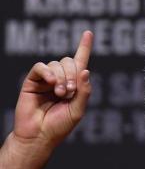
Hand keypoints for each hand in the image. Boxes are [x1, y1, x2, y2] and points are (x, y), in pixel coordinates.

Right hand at [13, 31, 93, 146]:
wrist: (39, 135)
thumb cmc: (59, 126)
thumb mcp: (77, 110)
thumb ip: (84, 91)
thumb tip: (86, 70)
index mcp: (73, 86)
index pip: (80, 63)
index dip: (84, 48)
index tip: (88, 33)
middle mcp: (60, 80)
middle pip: (69, 62)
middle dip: (73, 75)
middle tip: (70, 92)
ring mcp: (46, 80)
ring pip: (57, 64)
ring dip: (62, 78)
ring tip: (61, 94)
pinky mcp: (33, 81)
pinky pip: (41, 67)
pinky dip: (48, 72)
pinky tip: (52, 83)